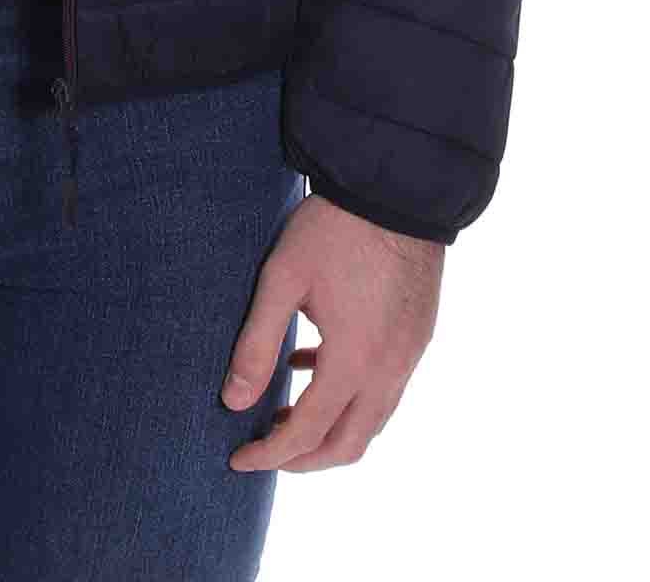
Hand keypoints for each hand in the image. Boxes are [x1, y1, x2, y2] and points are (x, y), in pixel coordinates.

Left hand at [222, 192, 443, 472]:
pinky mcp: (416, 336)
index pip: (307, 434)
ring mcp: (409, 356)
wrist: (396, 189)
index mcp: (354, 362)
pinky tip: (312, 364)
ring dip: (328, 430)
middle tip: (262, 450)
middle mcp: (389, 371)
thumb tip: (233, 402)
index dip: (269, 454)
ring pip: (370, 422)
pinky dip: (349, 397)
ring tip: (282, 412)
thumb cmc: (334, 229)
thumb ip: (256, 344)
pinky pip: (384, 390)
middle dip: (303, 459)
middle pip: (347, 445)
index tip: (236, 459)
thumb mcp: (282, 280)